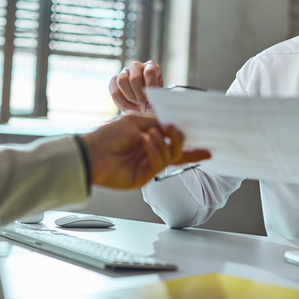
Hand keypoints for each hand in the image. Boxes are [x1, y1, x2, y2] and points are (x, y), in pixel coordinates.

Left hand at [80, 114, 210, 189]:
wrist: (91, 153)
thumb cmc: (108, 135)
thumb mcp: (135, 121)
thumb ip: (156, 123)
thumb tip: (174, 125)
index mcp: (149, 138)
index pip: (173, 140)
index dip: (190, 143)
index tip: (207, 144)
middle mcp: (151, 152)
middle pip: (177, 153)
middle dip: (184, 144)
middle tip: (179, 133)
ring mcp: (148, 165)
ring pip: (170, 157)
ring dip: (164, 143)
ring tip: (153, 133)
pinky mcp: (143, 177)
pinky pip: (158, 164)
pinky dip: (155, 150)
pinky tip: (147, 140)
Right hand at [109, 60, 162, 112]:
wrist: (145, 102)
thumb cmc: (153, 98)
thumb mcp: (158, 96)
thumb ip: (156, 98)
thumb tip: (150, 105)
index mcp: (151, 66)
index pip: (149, 72)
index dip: (150, 87)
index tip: (151, 100)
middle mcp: (137, 66)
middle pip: (134, 78)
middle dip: (139, 95)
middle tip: (143, 104)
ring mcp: (124, 71)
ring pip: (122, 81)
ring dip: (129, 97)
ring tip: (136, 106)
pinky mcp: (115, 80)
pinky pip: (114, 90)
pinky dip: (121, 101)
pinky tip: (129, 108)